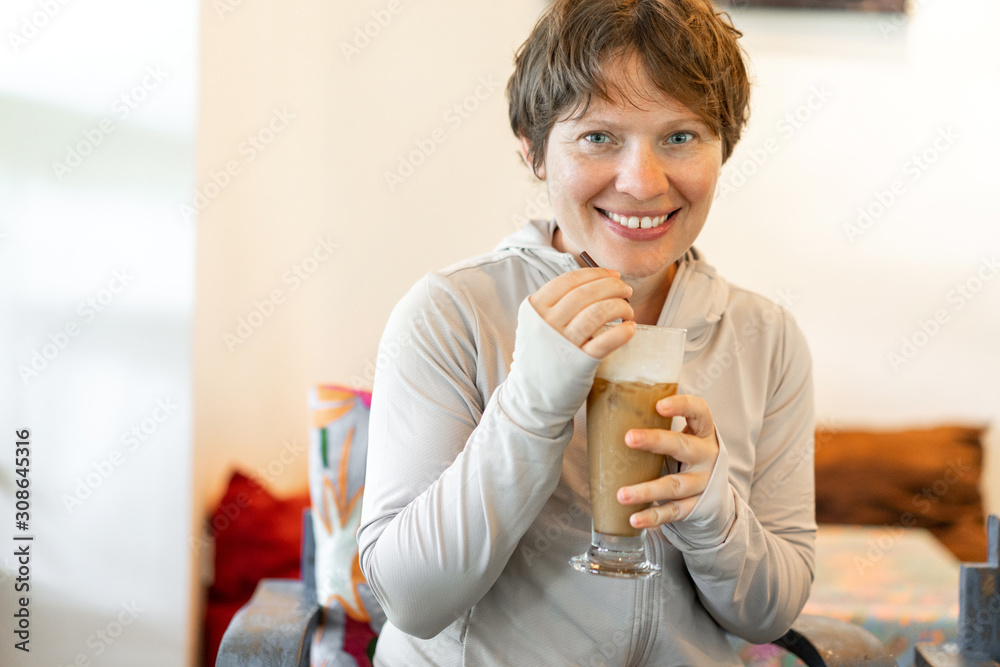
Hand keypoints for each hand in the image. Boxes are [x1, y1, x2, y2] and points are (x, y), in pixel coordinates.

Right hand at [528, 268, 633, 358]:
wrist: (532, 396)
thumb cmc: (540, 356)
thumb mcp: (536, 325)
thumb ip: (556, 304)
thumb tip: (596, 283)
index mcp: (534, 308)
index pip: (569, 280)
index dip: (596, 273)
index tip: (613, 275)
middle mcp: (546, 323)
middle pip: (586, 293)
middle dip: (613, 287)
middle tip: (626, 291)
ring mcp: (562, 343)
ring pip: (598, 312)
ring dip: (620, 306)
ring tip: (628, 311)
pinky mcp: (578, 363)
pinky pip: (607, 341)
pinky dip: (623, 332)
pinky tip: (630, 328)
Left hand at [616, 395, 721, 529]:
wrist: (713, 493)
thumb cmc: (685, 455)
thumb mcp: (682, 436)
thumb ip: (657, 426)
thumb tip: (608, 410)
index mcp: (702, 432)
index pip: (699, 411)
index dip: (682, 406)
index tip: (659, 405)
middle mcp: (706, 456)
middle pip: (683, 446)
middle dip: (655, 442)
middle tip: (628, 438)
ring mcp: (703, 483)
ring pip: (674, 485)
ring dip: (646, 490)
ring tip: (621, 494)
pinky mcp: (695, 506)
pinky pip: (672, 512)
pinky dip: (652, 516)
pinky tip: (634, 518)